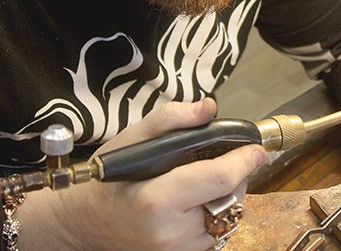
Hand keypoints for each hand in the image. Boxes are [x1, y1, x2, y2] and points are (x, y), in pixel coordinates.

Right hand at [18, 98, 266, 249]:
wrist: (84, 224)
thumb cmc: (107, 179)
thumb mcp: (131, 139)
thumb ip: (170, 119)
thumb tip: (208, 107)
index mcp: (157, 201)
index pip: (218, 180)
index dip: (243, 161)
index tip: (256, 148)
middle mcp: (171, 233)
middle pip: (229, 198)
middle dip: (234, 174)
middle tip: (220, 158)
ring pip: (227, 217)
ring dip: (226, 195)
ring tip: (201, 180)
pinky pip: (216, 232)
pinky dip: (214, 212)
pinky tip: (195, 201)